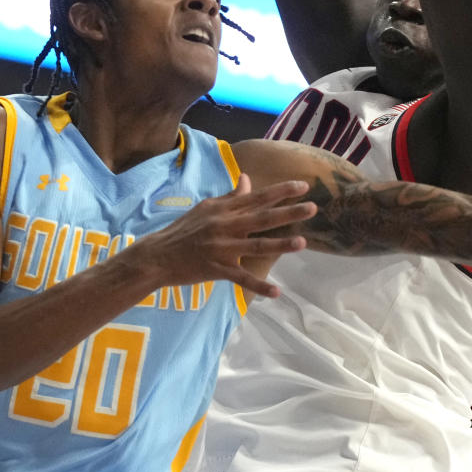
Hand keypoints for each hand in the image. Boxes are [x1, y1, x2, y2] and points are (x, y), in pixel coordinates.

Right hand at [137, 174, 315, 296]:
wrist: (158, 255)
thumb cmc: (184, 230)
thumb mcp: (206, 208)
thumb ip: (231, 197)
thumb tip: (247, 179)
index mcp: (224, 210)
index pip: (257, 197)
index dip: (280, 191)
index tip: (303, 185)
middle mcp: (225, 226)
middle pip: (261, 218)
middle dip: (288, 212)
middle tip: (313, 208)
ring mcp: (221, 248)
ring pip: (255, 245)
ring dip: (279, 245)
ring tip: (302, 243)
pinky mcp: (216, 269)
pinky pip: (240, 278)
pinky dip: (258, 286)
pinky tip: (276, 292)